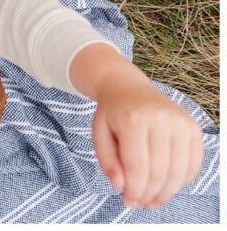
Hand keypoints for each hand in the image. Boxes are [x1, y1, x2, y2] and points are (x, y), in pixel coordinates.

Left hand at [71, 44, 203, 209]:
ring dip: (167, 193)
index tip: (128, 202)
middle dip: (149, 194)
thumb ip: (107, 161)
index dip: (134, 191)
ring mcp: (181, 122)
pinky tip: (167, 186)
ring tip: (153, 200)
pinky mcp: (193, 127)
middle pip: (159, 172)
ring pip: (179, 171)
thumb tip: (120, 186)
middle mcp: (161, 119)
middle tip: (140, 204)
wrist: (128, 87)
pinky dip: (181, 181)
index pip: (137, 167)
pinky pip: (193, 164)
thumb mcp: (98, 133)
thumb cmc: (112, 113)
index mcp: (133, 119)